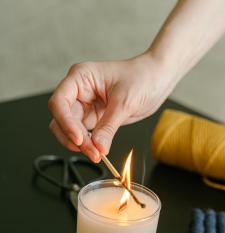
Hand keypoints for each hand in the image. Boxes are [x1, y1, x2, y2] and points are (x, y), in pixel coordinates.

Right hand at [48, 53, 173, 161]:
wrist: (157, 79)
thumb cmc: (142, 77)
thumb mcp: (125, 102)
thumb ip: (109, 126)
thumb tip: (98, 147)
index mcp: (80, 77)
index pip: (59, 102)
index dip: (65, 122)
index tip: (79, 139)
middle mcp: (78, 91)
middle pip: (62, 119)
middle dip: (73, 138)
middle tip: (92, 152)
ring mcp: (86, 105)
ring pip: (70, 129)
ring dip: (80, 144)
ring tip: (97, 155)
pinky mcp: (95, 118)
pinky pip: (85, 134)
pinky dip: (89, 144)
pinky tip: (99, 151)